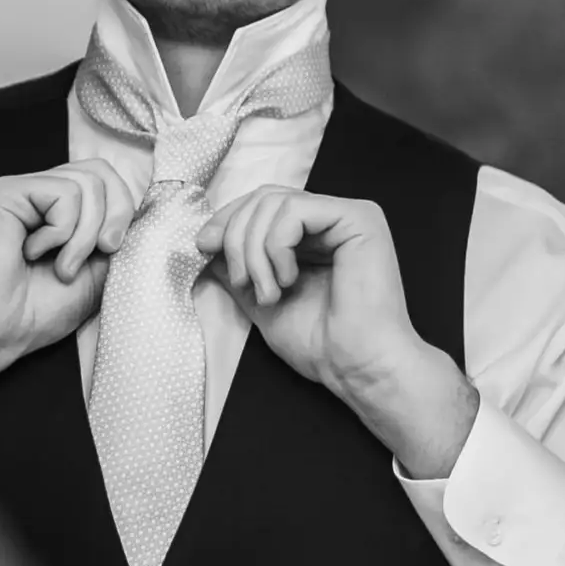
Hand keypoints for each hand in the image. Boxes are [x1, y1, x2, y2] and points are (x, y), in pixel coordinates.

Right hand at [0, 161, 134, 409]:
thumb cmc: (32, 312)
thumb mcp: (94, 272)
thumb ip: (111, 236)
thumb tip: (139, 209)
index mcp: (52, 209)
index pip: (102, 178)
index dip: (121, 209)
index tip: (112, 250)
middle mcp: (34, 193)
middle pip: (99, 171)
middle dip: (114, 215)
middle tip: (99, 253)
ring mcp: (18, 189)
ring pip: (86, 183)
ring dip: (85, 234)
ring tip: (60, 265)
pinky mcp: (4, 192)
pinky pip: (63, 193)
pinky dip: (62, 231)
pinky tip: (33, 253)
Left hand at [197, 186, 474, 475]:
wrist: (357, 367)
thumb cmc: (319, 342)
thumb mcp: (259, 296)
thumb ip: (236, 266)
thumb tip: (207, 240)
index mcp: (314, 234)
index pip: (259, 203)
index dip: (225, 221)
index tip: (204, 248)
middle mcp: (332, 218)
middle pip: (262, 198)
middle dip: (235, 238)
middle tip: (242, 282)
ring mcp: (348, 215)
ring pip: (273, 202)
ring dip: (253, 250)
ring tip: (267, 292)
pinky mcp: (360, 219)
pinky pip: (294, 211)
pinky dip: (276, 247)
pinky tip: (288, 280)